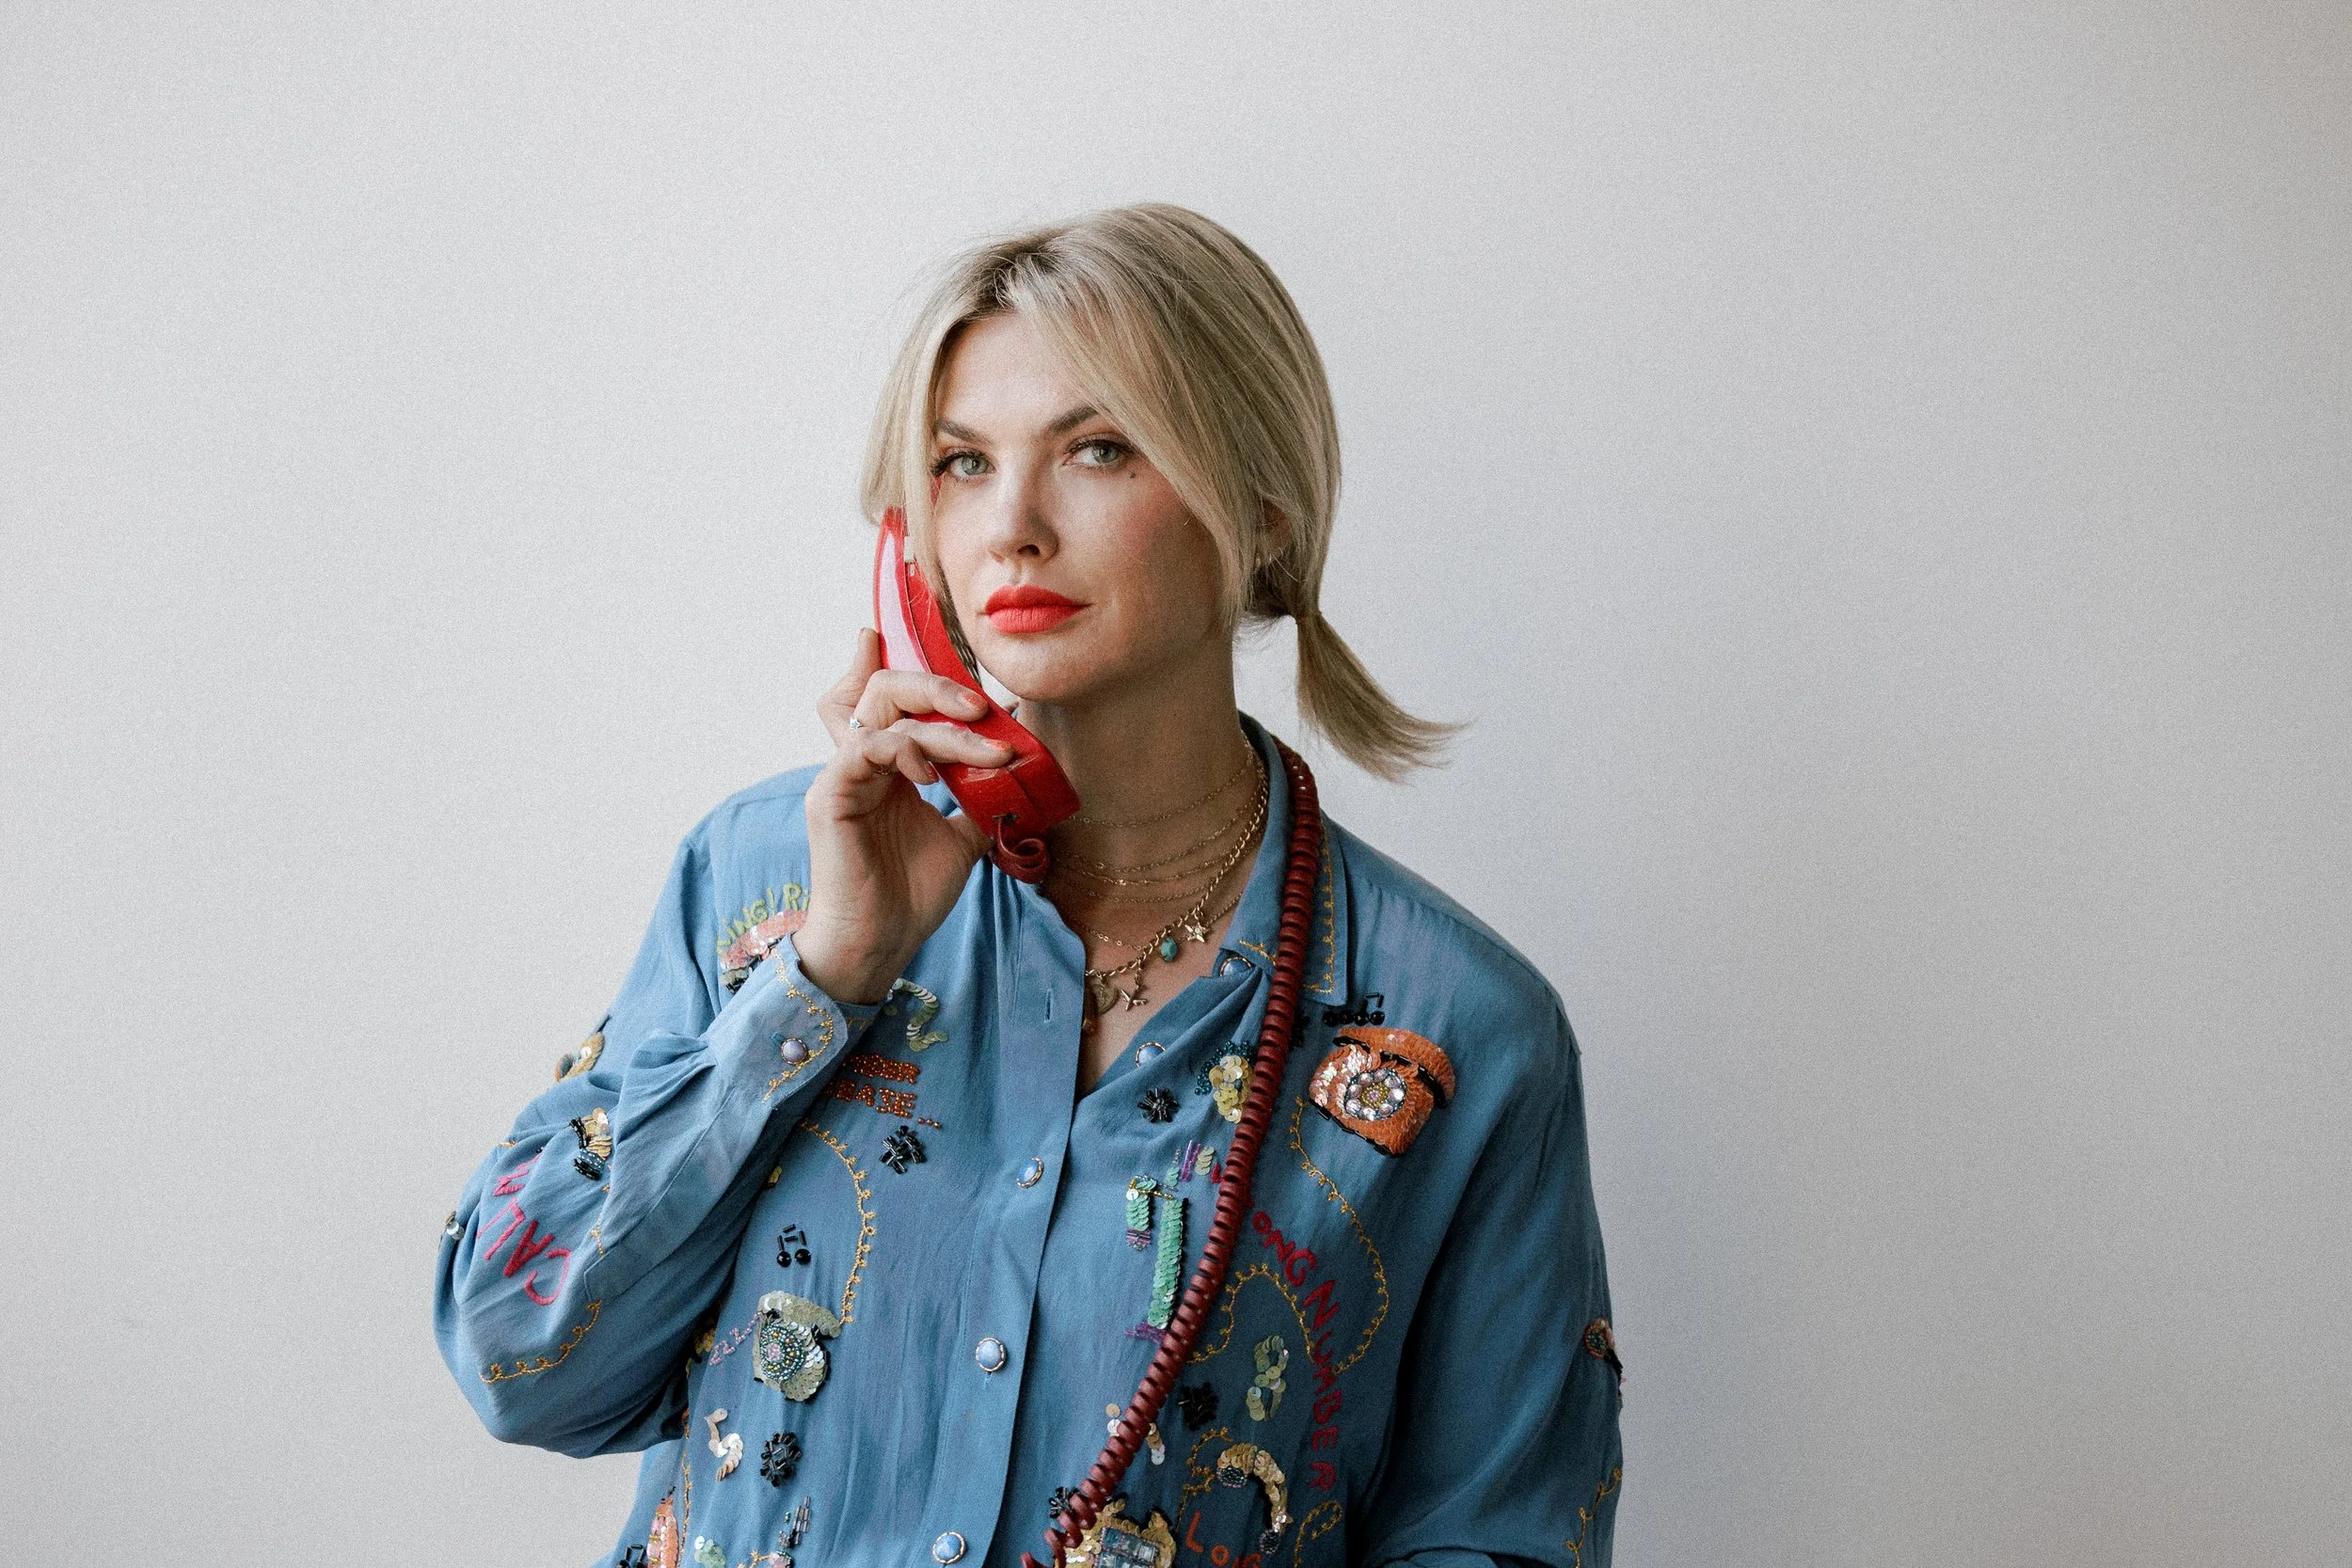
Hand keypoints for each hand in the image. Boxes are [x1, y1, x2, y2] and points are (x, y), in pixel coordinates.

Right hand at [792, 628, 1012, 1003]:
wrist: (882, 942)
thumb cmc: (912, 894)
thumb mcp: (962, 837)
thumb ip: (980, 797)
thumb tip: (1021, 763)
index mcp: (887, 765)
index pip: (889, 698)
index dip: (911, 669)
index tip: (958, 656)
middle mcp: (860, 760)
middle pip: (883, 687)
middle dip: (937, 684)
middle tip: (983, 707)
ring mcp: (841, 774)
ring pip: (882, 710)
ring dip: (942, 722)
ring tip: (989, 752)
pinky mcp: (829, 794)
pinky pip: (865, 747)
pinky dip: (906, 748)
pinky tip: (936, 774)